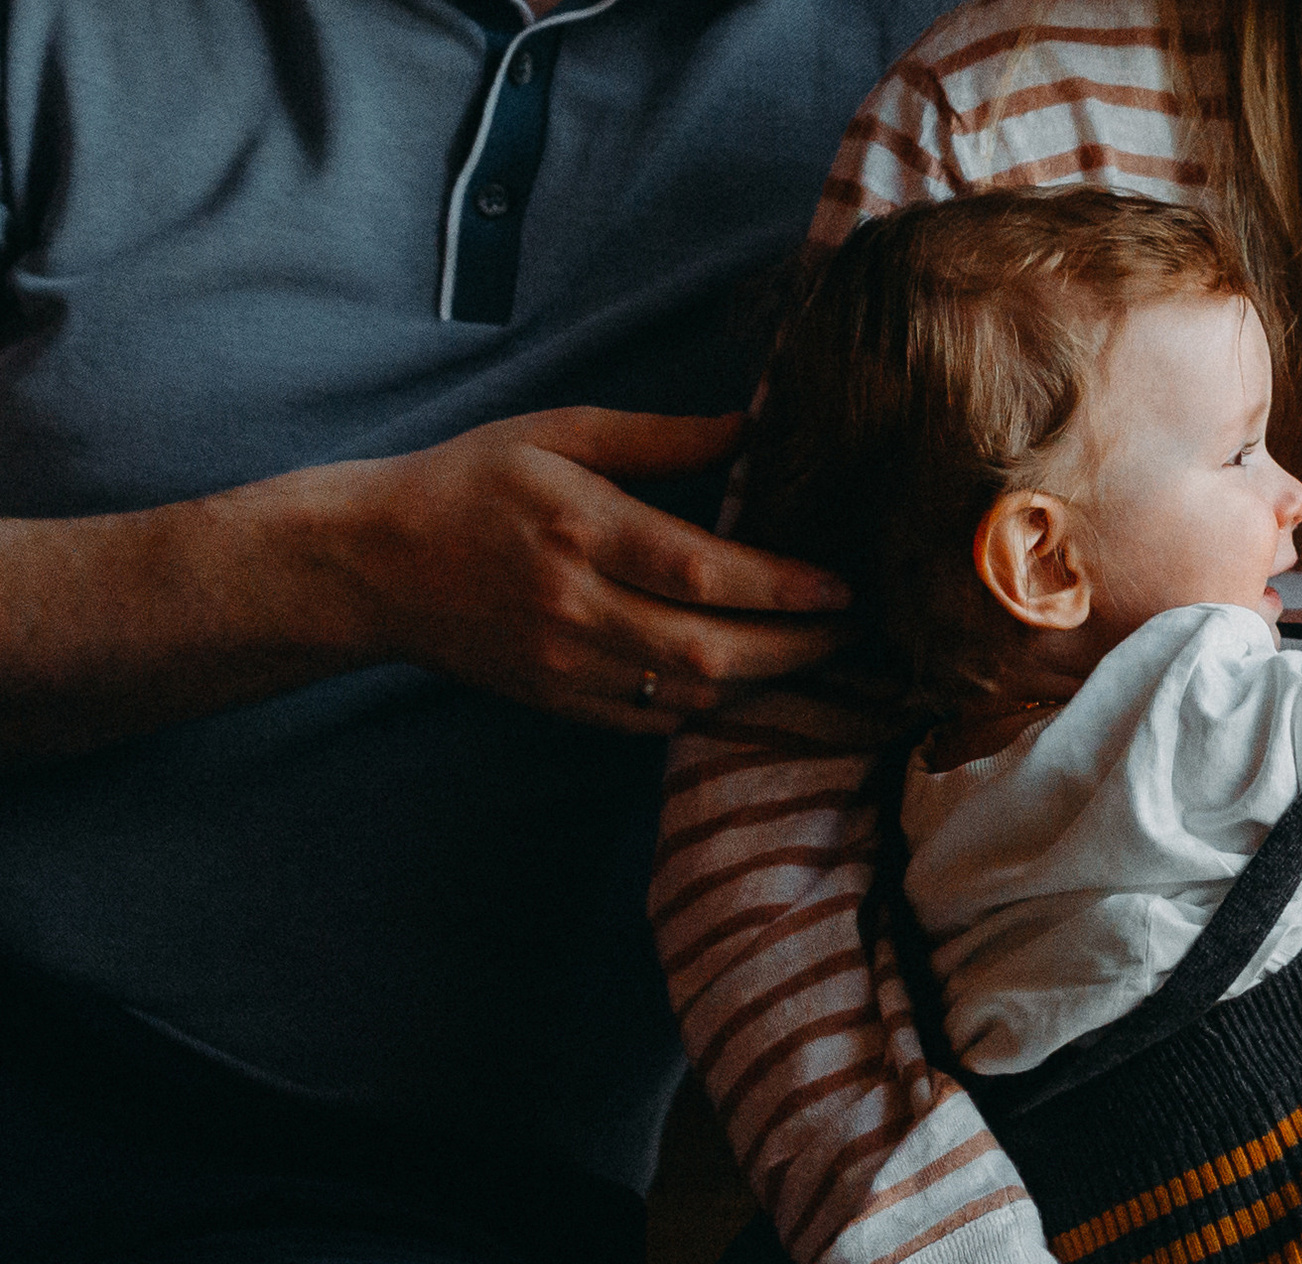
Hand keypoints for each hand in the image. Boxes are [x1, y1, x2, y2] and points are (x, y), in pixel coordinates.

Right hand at [281, 407, 847, 731]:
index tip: (843, 584)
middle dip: (799, 645)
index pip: (702, 572)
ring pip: (693, 693)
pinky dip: (716, 704)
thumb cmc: (473, 483)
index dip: (783, 585)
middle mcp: (574, 605)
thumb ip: (661, 439)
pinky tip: (751, 676)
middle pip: (711, 648)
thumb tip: (753, 429)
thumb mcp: (560, 435)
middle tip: (853, 627)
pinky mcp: (562, 704)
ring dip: (768, 679)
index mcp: (579, 528)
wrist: (374, 564)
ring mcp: (566, 666)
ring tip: (818, 650)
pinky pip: (659, 721)